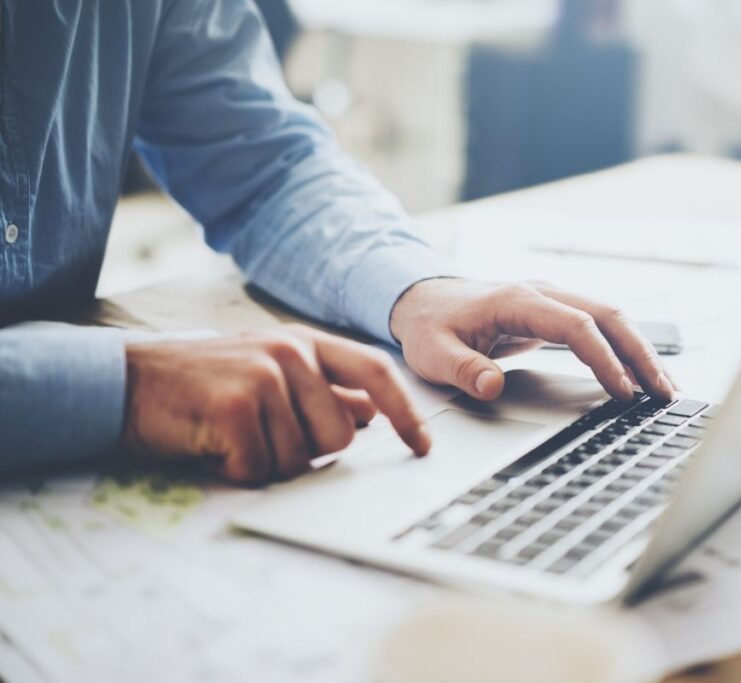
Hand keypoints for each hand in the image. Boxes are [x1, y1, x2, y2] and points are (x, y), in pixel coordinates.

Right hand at [121, 324, 429, 483]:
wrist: (127, 381)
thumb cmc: (203, 384)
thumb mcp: (270, 372)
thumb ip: (321, 389)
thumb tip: (370, 412)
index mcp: (306, 343)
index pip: (375, 373)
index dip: (406, 412)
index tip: (422, 445)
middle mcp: (290, 352)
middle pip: (340, 434)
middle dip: (306, 451)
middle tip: (263, 437)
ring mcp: (264, 375)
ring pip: (301, 457)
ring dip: (267, 462)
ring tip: (233, 437)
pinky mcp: (236, 405)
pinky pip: (261, 467)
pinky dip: (237, 470)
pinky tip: (215, 445)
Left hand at [390, 279, 675, 401]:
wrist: (423, 299)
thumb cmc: (431, 326)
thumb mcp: (434, 354)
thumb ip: (463, 370)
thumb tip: (492, 386)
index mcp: (518, 300)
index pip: (576, 326)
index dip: (603, 359)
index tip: (622, 391)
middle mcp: (543, 293)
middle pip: (608, 316)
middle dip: (641, 354)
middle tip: (665, 392)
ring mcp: (552, 300)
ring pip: (611, 318)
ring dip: (640, 350)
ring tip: (665, 388)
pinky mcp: (555, 312)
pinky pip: (600, 326)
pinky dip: (625, 348)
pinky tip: (640, 373)